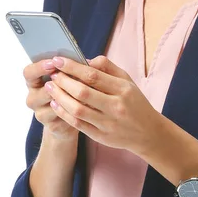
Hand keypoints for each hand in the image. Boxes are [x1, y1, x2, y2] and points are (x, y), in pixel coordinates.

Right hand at [23, 60, 78, 141]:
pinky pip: (62, 117)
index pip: (29, 72)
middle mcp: (34, 97)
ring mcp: (41, 113)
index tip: (54, 62)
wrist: (74, 115)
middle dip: (56, 85)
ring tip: (83, 90)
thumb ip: (77, 67)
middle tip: (69, 78)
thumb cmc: (72, 88)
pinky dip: (75, 110)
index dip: (39, 67)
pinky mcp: (52, 126)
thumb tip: (90, 62)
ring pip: (52, 105)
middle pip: (38, 92)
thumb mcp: (72, 75)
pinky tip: (86, 104)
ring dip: (68, 97)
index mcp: (34, 81)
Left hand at [43, 55, 161, 153]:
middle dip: (63, 81)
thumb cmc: (135, 102)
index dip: (72, 67)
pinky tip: (56, 104)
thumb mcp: (127, 80)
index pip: (93, 75)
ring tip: (50, 87)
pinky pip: (78, 124)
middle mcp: (116, 106)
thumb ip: (108, 67)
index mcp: (123, 89)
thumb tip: (85, 60)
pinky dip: (64, 114)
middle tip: (52, 74)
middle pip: (82, 92)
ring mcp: (108, 123)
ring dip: (60, 97)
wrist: (148, 132)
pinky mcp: (101, 136)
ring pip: (77, 109)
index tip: (58, 60)